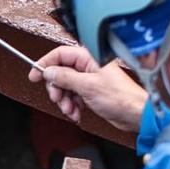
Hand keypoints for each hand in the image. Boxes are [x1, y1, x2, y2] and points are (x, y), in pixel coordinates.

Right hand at [30, 45, 147, 133]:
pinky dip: (72, 106)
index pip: (60, 55)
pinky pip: (73, 97)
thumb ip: (65, 77)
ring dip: (64, 101)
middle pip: (60, 73)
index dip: (45, 64)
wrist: (135, 113)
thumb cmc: (121, 97)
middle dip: (56, 88)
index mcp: (88, 57)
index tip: (35, 74)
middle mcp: (88, 66)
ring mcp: (89, 79)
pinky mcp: (91, 92)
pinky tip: (76, 113)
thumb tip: (49, 72)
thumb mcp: (87, 86)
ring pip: (65, 87)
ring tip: (70, 110)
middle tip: (57, 98)